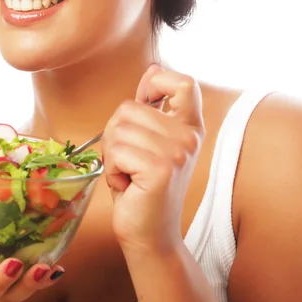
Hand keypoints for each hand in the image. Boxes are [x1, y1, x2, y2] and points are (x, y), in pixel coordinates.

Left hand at [102, 64, 204, 253]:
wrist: (150, 234)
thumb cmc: (144, 187)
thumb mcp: (151, 141)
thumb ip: (153, 105)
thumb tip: (153, 67)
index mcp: (190, 127)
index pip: (184, 83)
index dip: (157, 83)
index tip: (145, 102)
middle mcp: (188, 137)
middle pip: (129, 107)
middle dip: (116, 134)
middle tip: (129, 161)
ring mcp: (176, 152)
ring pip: (117, 129)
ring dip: (112, 155)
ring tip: (129, 174)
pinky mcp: (160, 169)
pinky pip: (115, 151)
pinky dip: (111, 170)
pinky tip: (127, 185)